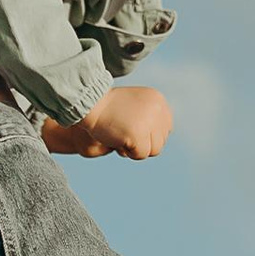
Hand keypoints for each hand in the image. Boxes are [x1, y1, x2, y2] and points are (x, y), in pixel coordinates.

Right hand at [48, 84, 171, 162]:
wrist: (90, 104)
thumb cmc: (107, 107)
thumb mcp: (134, 105)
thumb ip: (149, 116)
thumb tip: (163, 135)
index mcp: (158, 100)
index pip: (165, 128)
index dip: (148, 134)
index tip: (132, 128)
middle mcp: (158, 109)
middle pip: (161, 140)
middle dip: (142, 142)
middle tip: (124, 131)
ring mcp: (149, 122)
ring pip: (154, 150)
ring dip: (137, 148)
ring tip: (121, 135)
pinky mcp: (139, 135)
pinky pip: (141, 155)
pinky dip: (129, 152)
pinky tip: (117, 140)